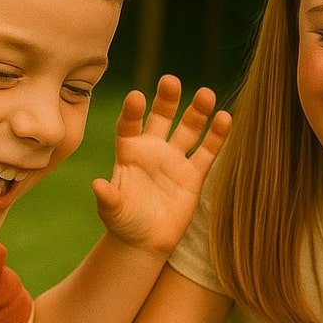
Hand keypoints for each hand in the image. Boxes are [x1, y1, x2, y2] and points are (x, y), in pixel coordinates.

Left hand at [92, 75, 230, 253]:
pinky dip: (216, 136)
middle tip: (170, 82)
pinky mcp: (194, 174)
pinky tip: (225, 118)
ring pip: (187, 129)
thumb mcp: (112, 211)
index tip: (136, 97)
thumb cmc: (123, 223)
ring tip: (206, 95)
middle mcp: (152, 150)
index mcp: (128, 153)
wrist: (146, 240)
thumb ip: (108, 197)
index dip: (132, 112)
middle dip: (166, 100)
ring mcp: (174, 160)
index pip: (129, 126)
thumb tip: (98, 185)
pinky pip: (207, 152)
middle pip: (160, 118)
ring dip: (197, 112)